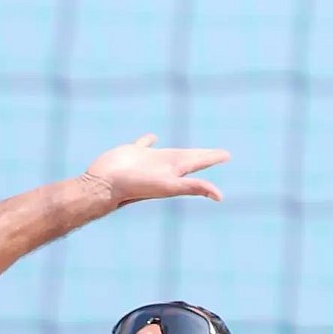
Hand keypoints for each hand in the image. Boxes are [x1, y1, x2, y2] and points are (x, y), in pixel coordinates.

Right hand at [85, 134, 229, 206]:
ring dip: (178, 152)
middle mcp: (163, 167)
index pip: (198, 162)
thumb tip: (220, 196)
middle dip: (202, 156)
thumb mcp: (169, 186)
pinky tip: (152, 137)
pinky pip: (144, 144)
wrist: (105, 185)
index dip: (213, 158)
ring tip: (186, 151)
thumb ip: (195, 187)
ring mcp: (147, 160)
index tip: (227, 155)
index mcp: (174, 172)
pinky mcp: (132, 152)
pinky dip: (149, 140)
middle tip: (217, 154)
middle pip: (188, 158)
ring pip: (167, 153)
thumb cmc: (136, 187)